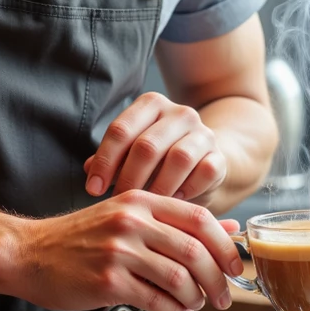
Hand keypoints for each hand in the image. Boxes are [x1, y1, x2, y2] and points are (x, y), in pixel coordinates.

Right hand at [10, 191, 240, 310]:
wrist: (29, 253)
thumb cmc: (80, 237)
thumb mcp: (127, 215)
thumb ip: (175, 220)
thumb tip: (228, 228)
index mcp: (140, 200)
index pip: (198, 217)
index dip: (225, 245)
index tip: (235, 267)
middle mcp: (131, 221)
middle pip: (193, 250)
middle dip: (216, 279)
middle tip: (223, 296)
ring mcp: (118, 251)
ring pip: (178, 276)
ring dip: (195, 297)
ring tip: (195, 304)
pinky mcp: (107, 281)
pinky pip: (155, 299)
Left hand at [84, 92, 227, 202]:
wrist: (203, 162)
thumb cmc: (158, 160)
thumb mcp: (132, 155)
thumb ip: (111, 159)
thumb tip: (89, 171)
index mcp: (151, 105)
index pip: (121, 130)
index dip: (104, 161)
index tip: (92, 189)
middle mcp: (179, 113)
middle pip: (147, 145)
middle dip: (128, 178)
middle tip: (118, 201)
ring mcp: (203, 133)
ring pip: (178, 158)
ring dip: (158, 186)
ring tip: (146, 205)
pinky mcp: (220, 156)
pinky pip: (204, 173)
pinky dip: (187, 190)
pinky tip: (174, 202)